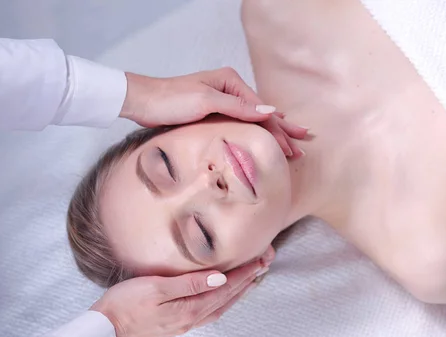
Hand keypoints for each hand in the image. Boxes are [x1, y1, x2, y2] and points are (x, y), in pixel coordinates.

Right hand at [91, 248, 274, 336]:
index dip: (246, 272)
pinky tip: (222, 296)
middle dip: (249, 279)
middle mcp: (191, 319)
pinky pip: (209, 311)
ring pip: (221, 306)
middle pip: (228, 297)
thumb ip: (189, 283)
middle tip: (266, 262)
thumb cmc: (125, 304)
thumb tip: (220, 279)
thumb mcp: (156, 287)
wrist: (105, 328)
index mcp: (189, 308)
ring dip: (239, 291)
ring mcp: (184, 323)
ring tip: (253, 277)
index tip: (262, 258)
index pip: (226, 287)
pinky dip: (223, 301)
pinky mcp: (175, 323)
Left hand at [120, 68, 306, 155]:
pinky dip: (254, 130)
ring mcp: (220, 100)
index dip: (279, 129)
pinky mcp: (211, 112)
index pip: (262, 110)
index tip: (293, 145)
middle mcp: (228, 89)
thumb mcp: (207, 101)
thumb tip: (269, 111)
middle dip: (282, 129)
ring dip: (271, 132)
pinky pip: (240, 123)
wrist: (143, 101)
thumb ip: (238, 107)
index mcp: (230, 82)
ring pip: (252, 119)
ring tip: (290, 141)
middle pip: (262, 113)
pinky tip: (262, 135)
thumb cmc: (171, 99)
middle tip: (302, 144)